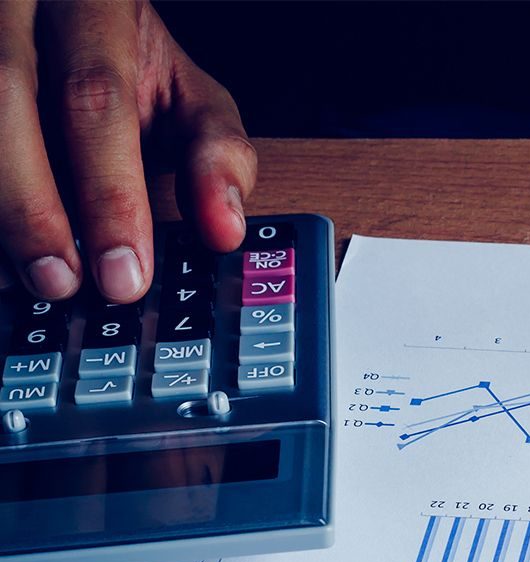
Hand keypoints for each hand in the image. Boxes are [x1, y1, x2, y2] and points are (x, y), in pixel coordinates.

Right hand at [0, 0, 255, 302]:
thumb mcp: (186, 95)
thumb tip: (226, 229)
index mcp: (93, 3)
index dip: (110, 193)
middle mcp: (19, 3)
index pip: (97, 95)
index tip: (126, 273)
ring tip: (30, 276)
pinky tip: (2, 256)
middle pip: (7, 96)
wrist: (57, 5)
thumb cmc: (125, 61)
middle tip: (64, 284)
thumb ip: (215, 153)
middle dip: (35, 206)